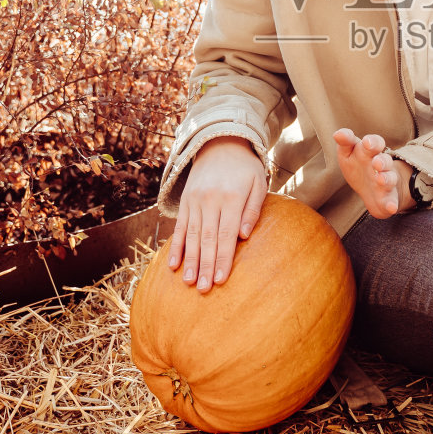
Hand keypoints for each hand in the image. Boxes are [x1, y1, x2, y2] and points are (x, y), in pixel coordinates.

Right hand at [167, 136, 266, 292]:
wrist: (220, 144)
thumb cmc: (246, 169)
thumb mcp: (258, 184)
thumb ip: (253, 210)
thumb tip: (244, 236)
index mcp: (232, 197)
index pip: (227, 234)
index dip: (223, 258)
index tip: (220, 279)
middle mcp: (210, 199)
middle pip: (207, 238)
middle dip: (205, 265)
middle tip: (203, 289)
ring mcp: (195, 200)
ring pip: (192, 235)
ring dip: (189, 260)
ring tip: (188, 282)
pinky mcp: (185, 201)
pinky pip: (179, 227)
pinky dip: (176, 246)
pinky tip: (173, 264)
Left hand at [334, 128, 408, 217]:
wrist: (373, 189)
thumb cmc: (358, 166)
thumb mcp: (348, 153)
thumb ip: (345, 142)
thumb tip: (338, 133)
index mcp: (371, 152)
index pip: (375, 143)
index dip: (372, 142)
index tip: (366, 143)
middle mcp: (381, 165)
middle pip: (384, 161)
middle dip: (381, 161)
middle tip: (376, 163)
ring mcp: (385, 182)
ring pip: (389, 179)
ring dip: (386, 179)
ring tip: (380, 179)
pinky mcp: (388, 198)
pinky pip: (391, 201)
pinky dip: (392, 204)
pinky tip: (391, 207)